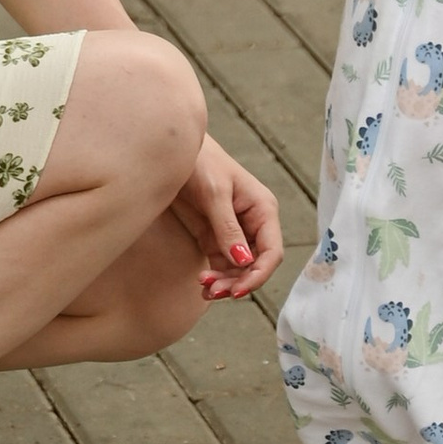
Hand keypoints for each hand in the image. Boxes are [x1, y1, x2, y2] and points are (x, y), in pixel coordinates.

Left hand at [172, 141, 282, 297]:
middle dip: (238, 281)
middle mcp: (253, 223)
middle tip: (214, 291)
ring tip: (205, 288)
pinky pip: (221, 264)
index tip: (238, 290)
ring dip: (225, 282)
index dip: (259, 274)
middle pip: (255, 265)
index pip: (271, 252)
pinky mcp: (213, 236)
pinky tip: (202, 284)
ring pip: (238, 269)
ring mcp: (234, 231)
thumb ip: (228, 227)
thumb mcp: (214, 192)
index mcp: (263, 210)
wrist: (171, 151)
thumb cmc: (199, 162)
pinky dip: (215, 277)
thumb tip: (244, 261)